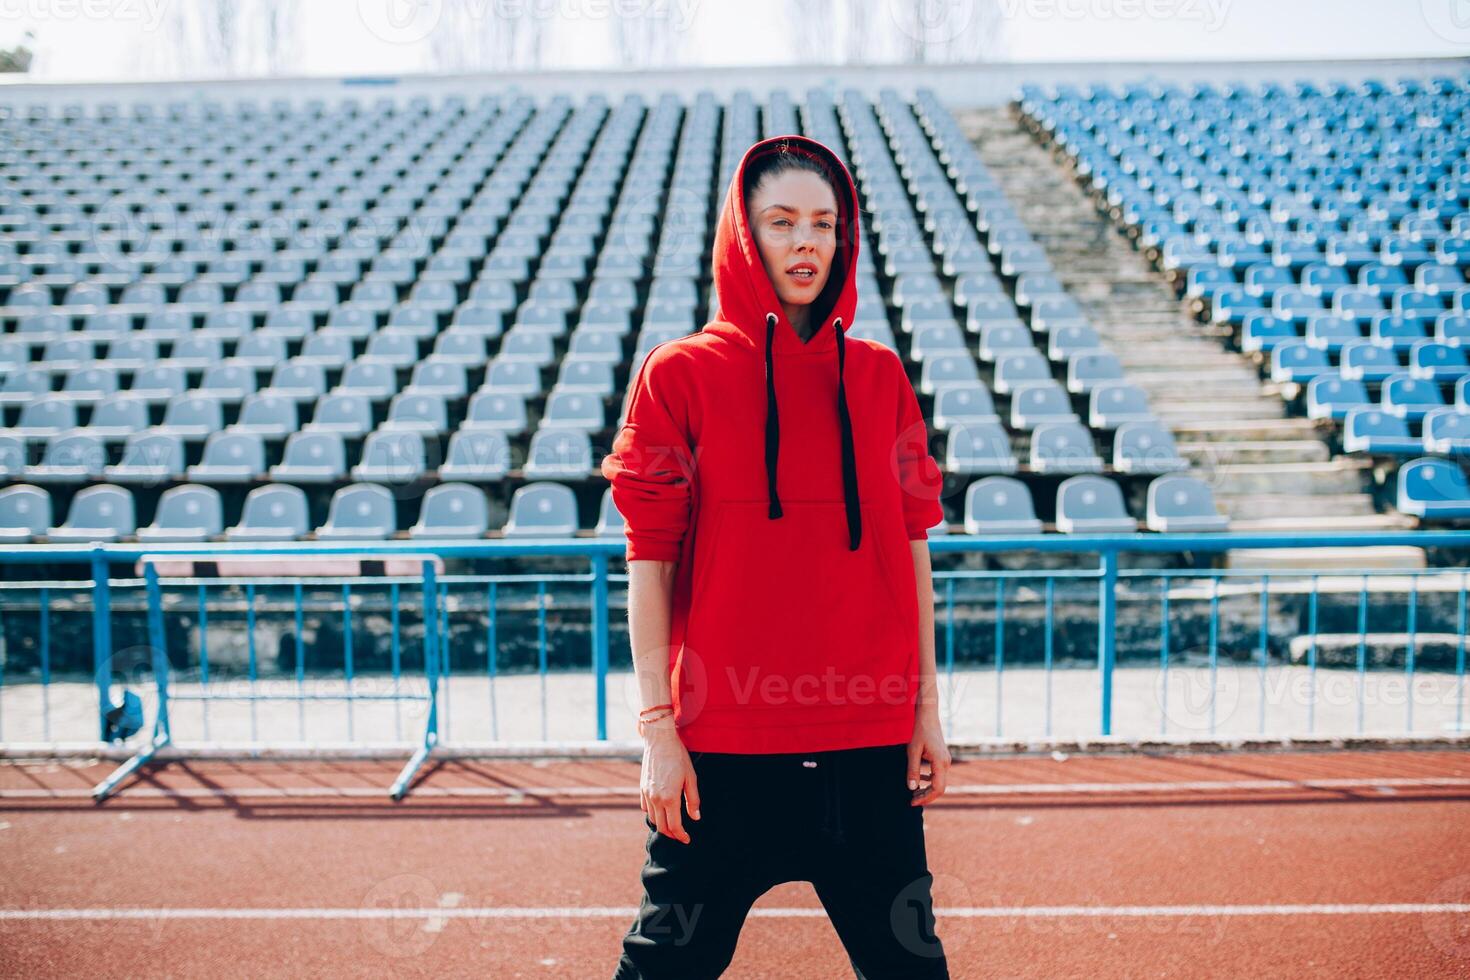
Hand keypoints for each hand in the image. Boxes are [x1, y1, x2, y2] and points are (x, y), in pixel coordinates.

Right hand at [639, 721, 700, 843]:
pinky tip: (662, 812)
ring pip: (653, 819)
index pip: (675, 826)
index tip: (687, 839)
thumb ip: (693, 799)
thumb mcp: (691, 777)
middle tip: (681, 836)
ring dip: (662, 825)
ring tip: (672, 825)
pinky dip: (654, 814)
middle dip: (672, 835)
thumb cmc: (678, 757)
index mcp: (670, 798)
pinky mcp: (642, 789)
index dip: (681, 836)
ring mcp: (647, 794)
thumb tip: (695, 817)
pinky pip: (646, 809)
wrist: (659, 741)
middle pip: (662, 827)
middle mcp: (656, 799)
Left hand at [907, 709, 950, 805]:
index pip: (937, 789)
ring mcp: (945, 759)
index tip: (912, 802)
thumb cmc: (919, 730)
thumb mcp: (912, 751)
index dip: (926, 798)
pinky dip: (928, 779)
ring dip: (927, 788)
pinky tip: (919, 780)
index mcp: (940, 763)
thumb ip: (913, 770)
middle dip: (926, 795)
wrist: (927, 713)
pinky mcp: (941, 756)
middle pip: (939, 787)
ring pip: (938, 781)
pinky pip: (937, 773)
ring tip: (913, 793)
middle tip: (911, 800)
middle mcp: (946, 762)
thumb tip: (912, 788)